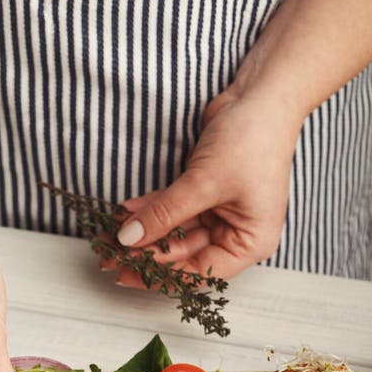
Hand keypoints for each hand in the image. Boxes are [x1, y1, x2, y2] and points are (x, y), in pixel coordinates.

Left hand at [111, 88, 301, 283]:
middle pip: (184, 254)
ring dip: (144, 231)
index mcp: (250, 243)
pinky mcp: (205, 193)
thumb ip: (164, 214)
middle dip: (146, 253)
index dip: (162, 276)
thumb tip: (128, 239)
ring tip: (110, 235)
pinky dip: (150, 210)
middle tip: (110, 257)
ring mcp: (220, 213)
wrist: (262, 94)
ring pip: (174, 232)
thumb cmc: (253, 139)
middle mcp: (236, 233)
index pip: (200, 272)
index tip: (128, 274)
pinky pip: (173, 209)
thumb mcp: (203, 183)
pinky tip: (125, 214)